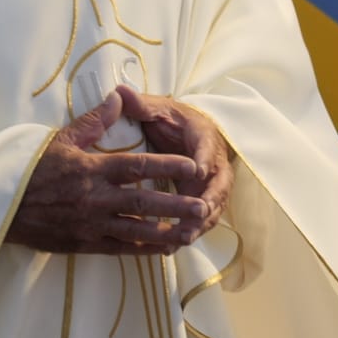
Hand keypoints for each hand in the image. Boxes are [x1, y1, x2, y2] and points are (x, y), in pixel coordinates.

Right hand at [7, 91, 210, 254]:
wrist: (0, 206)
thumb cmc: (31, 169)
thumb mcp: (61, 139)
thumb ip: (95, 121)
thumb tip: (119, 97)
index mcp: (92, 169)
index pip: (137, 166)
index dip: (167, 166)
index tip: (192, 166)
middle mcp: (95, 198)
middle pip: (143, 203)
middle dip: (175, 205)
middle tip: (202, 206)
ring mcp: (90, 224)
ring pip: (136, 231)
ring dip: (165, 232)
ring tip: (191, 232)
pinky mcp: (84, 244)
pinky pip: (120, 249)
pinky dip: (143, 250)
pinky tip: (163, 249)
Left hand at [117, 86, 232, 239]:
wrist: (182, 132)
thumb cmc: (167, 120)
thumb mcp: (155, 109)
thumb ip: (139, 104)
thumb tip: (119, 92)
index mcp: (201, 133)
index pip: (207, 146)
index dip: (204, 158)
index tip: (197, 170)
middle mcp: (213, 159)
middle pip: (218, 182)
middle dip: (208, 199)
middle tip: (197, 214)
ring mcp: (212, 182)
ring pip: (212, 204)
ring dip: (201, 222)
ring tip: (184, 237)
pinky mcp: (204, 198)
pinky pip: (202, 218)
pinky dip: (191, 230)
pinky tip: (174, 246)